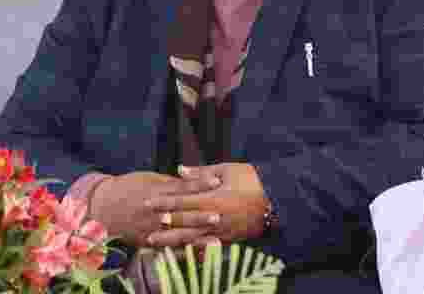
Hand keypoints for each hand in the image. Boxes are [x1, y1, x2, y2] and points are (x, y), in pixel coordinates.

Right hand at [89, 171, 218, 246]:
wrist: (102, 207)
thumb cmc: (127, 188)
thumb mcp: (147, 180)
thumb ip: (170, 183)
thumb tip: (192, 181)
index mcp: (154, 191)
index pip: (181, 188)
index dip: (199, 185)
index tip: (217, 182)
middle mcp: (153, 211)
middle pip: (180, 213)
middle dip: (201, 215)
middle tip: (221, 214)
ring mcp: (149, 227)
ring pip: (176, 234)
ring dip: (196, 238)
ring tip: (216, 240)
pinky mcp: (146, 241)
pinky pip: (167, 249)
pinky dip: (183, 253)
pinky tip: (197, 255)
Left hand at [143, 163, 268, 246]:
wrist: (278, 201)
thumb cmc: (252, 180)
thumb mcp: (227, 170)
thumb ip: (201, 172)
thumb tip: (179, 170)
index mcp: (212, 198)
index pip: (181, 201)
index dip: (163, 203)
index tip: (147, 203)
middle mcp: (214, 218)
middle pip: (183, 223)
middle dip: (164, 227)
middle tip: (146, 231)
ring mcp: (221, 231)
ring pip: (192, 239)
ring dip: (173, 242)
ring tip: (156, 246)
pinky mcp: (229, 239)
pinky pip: (206, 247)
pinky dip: (191, 251)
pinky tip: (180, 253)